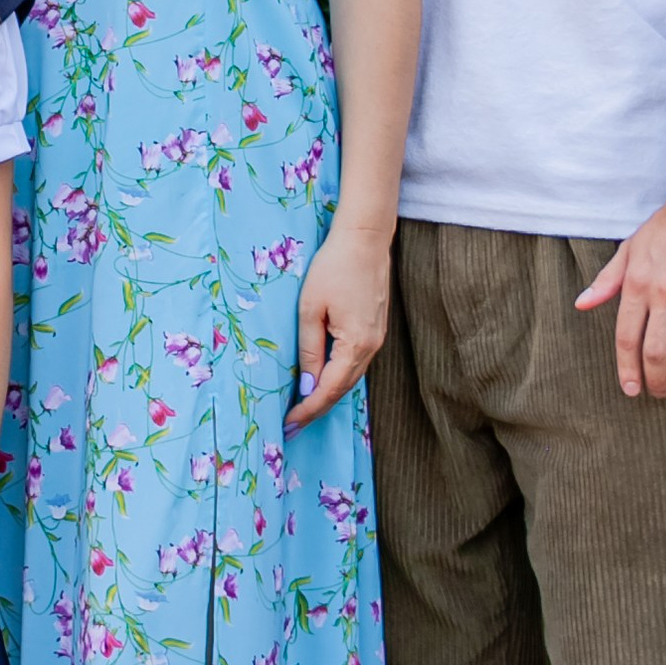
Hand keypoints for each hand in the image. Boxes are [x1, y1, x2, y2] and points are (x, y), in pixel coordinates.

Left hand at [287, 213, 389, 433]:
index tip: (288, 423)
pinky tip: (322, 381)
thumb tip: (307, 385)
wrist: (365, 239)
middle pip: (343, 389)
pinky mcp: (375, 330)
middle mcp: (372, 347)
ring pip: (350, 377)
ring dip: (328, 394)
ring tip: (303, 409)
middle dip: (317, 408)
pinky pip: (356, 363)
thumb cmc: (333, 267)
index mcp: (356, 344)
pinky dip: (338, 377)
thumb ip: (309, 349)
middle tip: (291, 425)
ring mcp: (377, 339)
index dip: (308, 409)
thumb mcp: (310, 309)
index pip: (329, 389)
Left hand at [576, 173, 665, 398]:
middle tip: (656, 394)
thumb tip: (581, 304)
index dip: (626, 368)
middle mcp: (664, 294)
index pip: (627, 337)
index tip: (630, 389)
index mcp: (638, 284)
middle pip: (656, 350)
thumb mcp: (630, 249)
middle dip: (654, 380)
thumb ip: (607, 280)